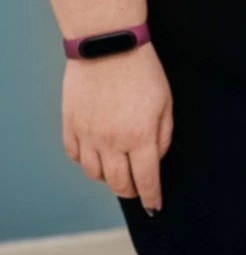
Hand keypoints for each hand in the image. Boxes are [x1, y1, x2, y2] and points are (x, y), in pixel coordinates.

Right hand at [62, 43, 171, 215]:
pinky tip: (96, 156)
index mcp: (140, 137)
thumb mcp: (166, 103)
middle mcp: (112, 142)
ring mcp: (88, 135)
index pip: (146, 180)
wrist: (109, 47)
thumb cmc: (144, 72)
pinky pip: (75, 156)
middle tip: (137, 190)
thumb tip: (156, 159)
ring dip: (108, 178)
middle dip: (130, 191)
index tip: (155, 207)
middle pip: (118, 183)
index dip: (151, 197)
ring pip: (94, 174)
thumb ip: (163, 136)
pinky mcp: (70, 125)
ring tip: (117, 171)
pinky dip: (86, 162)